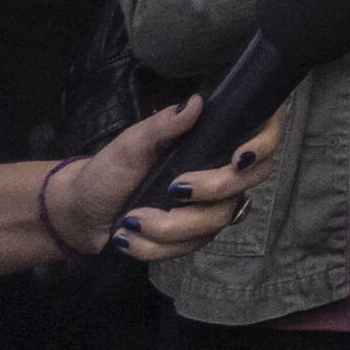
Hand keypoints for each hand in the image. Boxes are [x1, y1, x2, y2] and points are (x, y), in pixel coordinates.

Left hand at [57, 95, 285, 259]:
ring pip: (216, 221)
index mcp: (212, 140)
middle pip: (246, 183)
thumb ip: (163, 125)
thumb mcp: (131, 144)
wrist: (84, 213)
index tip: (238, 157)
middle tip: (172, 189)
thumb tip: (195, 103)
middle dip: (210, 190)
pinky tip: (131, 239)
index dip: (265, 143)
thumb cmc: (109, 170)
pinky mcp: (194, 236)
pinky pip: (192, 247)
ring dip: (172, 226)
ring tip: (133, 221)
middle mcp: (220, 171)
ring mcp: (210, 206)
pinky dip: (157, 247)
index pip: (263, 133)